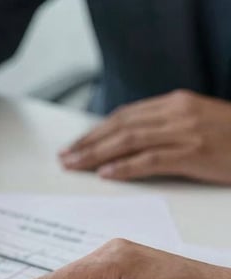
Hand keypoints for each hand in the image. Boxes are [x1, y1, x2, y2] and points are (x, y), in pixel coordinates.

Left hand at [60, 90, 230, 183]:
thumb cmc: (229, 138)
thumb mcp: (195, 123)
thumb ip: (164, 128)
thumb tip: (126, 143)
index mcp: (175, 104)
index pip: (124, 115)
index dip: (95, 131)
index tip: (75, 144)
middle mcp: (176, 113)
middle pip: (120, 126)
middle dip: (88, 143)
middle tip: (64, 158)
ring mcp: (185, 132)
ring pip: (129, 141)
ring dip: (97, 155)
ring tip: (74, 166)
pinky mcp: (194, 153)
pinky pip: (151, 159)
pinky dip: (125, 167)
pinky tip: (106, 174)